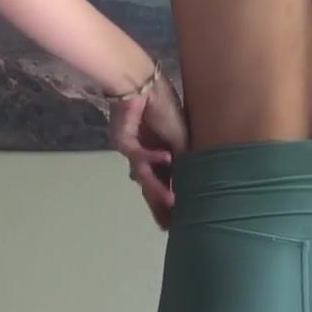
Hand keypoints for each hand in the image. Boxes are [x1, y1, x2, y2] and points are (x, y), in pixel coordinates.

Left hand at [109, 71, 189, 230]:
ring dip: (158, 189)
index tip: (179, 221)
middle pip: (154, 187)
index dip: (172, 201)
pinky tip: (166, 158)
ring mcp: (136, 152)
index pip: (168, 183)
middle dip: (161, 206)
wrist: (142, 84)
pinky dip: (154, 157)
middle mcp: (149, 157)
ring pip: (146, 177)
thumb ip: (183, 162)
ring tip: (171, 202)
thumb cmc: (164, 107)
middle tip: (169, 226)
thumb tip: (187, 187)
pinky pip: (141, 155)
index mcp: (163, 155)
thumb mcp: (182, 137)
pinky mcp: (124, 144)